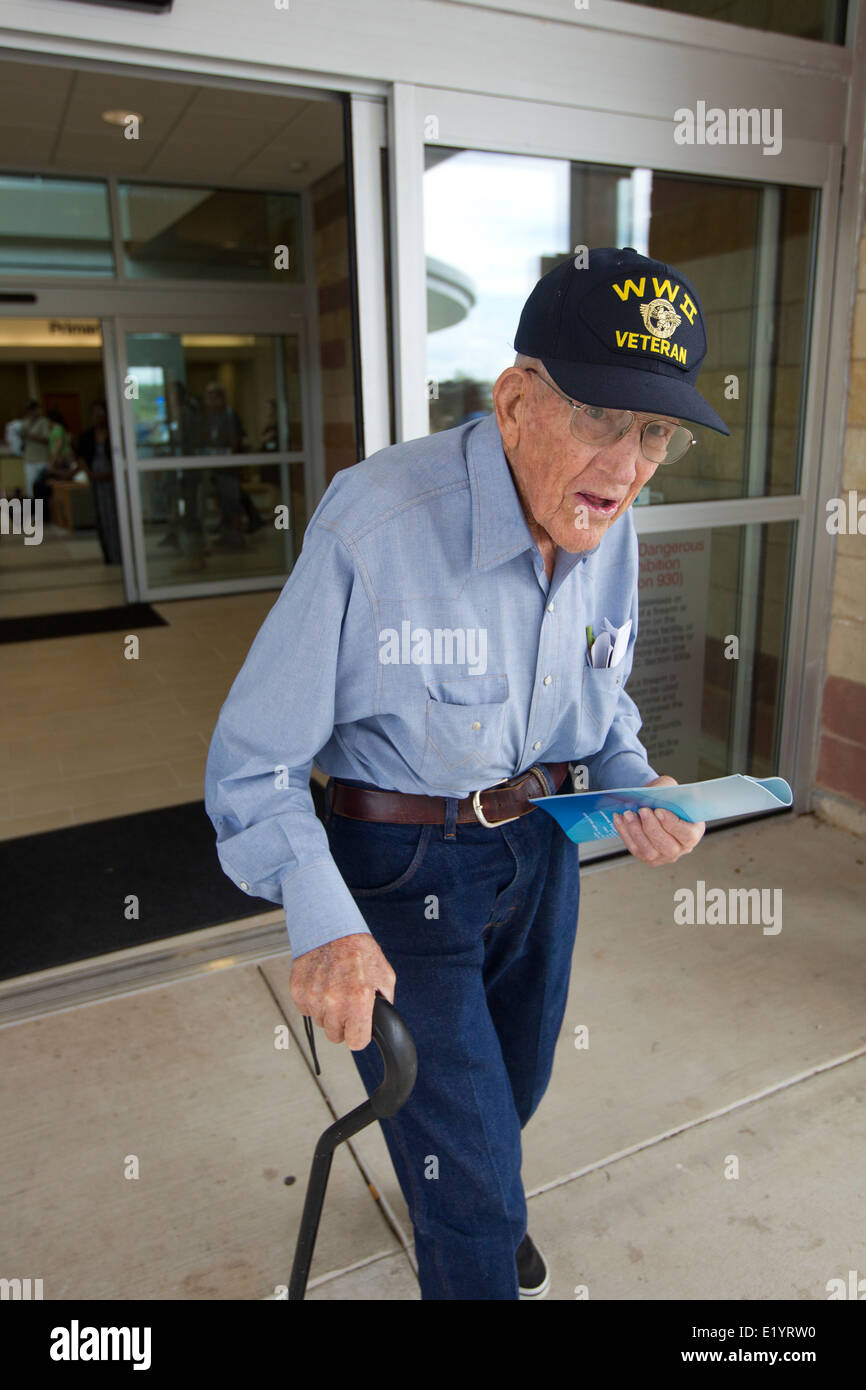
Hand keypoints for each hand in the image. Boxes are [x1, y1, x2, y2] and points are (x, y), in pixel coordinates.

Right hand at [289, 932, 395, 1050]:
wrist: (331, 928)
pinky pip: (307, 1011)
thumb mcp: (384, 976)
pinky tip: (323, 985)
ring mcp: (313, 997)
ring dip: (328, 1012)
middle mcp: (333, 1001)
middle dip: (343, 1023)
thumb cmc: (358, 951)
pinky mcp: (298, 991)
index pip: (356, 1042)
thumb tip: (382, 1023)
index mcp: (358, 999)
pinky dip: (314, 1002)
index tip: (359, 1028)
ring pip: (321, 1023)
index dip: (359, 1035)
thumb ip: (384, 1003)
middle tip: (347, 1002)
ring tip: (335, 989)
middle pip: (336, 1036)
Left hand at [612, 774, 703, 865]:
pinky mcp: (646, 856)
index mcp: (693, 831)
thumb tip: (651, 798)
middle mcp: (681, 848)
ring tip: (628, 814)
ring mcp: (663, 855)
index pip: (687, 835)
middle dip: (652, 828)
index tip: (659, 810)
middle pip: (668, 847)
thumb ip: (665, 791)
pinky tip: (619, 818)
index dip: (672, 824)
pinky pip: (634, 848)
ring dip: (636, 831)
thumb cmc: (665, 797)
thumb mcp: (669, 788)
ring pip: (649, 852)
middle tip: (642, 810)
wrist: (653, 803)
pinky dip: (625, 833)